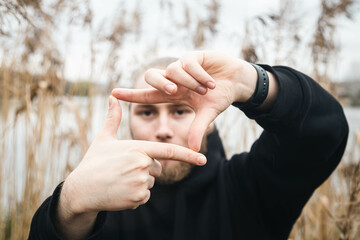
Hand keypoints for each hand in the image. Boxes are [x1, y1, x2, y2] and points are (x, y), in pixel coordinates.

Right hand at [55, 96, 206, 238]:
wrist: (81, 189)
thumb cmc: (93, 162)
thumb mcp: (103, 138)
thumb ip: (113, 118)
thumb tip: (112, 96)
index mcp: (138, 148)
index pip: (169, 151)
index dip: (188, 155)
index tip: (203, 159)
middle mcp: (142, 165)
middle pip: (156, 168)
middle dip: (145, 169)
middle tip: (123, 170)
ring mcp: (141, 183)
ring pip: (150, 183)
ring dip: (139, 183)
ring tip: (119, 180)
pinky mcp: (138, 199)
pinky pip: (144, 197)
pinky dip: (135, 196)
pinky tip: (120, 191)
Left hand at [112, 51, 257, 150]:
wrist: (236, 82)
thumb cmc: (219, 97)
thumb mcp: (207, 114)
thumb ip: (197, 129)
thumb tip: (191, 150)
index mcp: (173, 94)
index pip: (147, 95)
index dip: (131, 94)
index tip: (113, 94)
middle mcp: (173, 79)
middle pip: (152, 76)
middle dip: (159, 84)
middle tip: (173, 92)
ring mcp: (182, 66)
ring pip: (173, 70)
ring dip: (189, 83)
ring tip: (204, 91)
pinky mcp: (193, 56)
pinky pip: (188, 64)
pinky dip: (199, 75)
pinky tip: (211, 82)